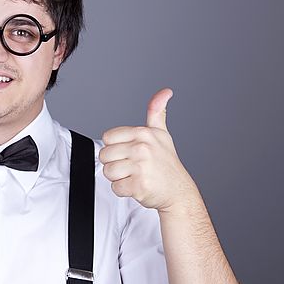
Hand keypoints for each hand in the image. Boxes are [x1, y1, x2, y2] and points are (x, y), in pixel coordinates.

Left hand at [100, 88, 200, 211]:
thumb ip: (157, 112)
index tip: (129, 153)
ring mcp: (141, 166)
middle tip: (132, 168)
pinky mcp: (139, 185)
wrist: (179, 192)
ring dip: (118, 178)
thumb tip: (166, 92)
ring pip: (108, 172)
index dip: (115, 148)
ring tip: (135, 176)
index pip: (108, 137)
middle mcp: (142, 148)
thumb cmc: (167, 164)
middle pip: (105, 155)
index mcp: (143, 133)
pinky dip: (124, 191)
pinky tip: (137, 186)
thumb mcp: (162, 134)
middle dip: (115, 164)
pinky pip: (116, 188)